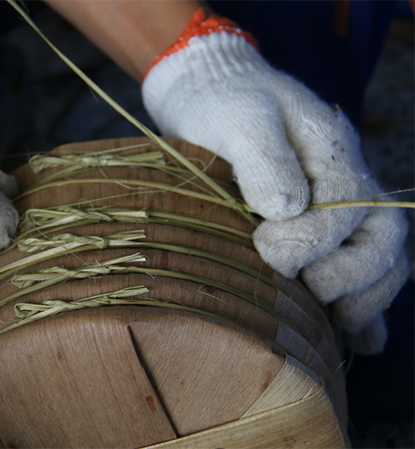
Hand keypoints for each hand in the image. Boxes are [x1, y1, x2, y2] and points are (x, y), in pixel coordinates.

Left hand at [142, 12, 408, 353]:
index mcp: (332, 152)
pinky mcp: (329, 232)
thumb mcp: (238, 119)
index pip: (346, 207)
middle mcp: (349, 183)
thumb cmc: (223, 106)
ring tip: (335, 324)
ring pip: (384, 262)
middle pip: (383, 241)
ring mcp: (345, 209)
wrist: (216, 97)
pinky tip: (362, 339)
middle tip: (300, 287)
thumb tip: (285, 209)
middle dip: (347, 276)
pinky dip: (367, 309)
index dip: (312, 238)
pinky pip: (367, 273)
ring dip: (366, 300)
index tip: (264, 247)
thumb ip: (263, 158)